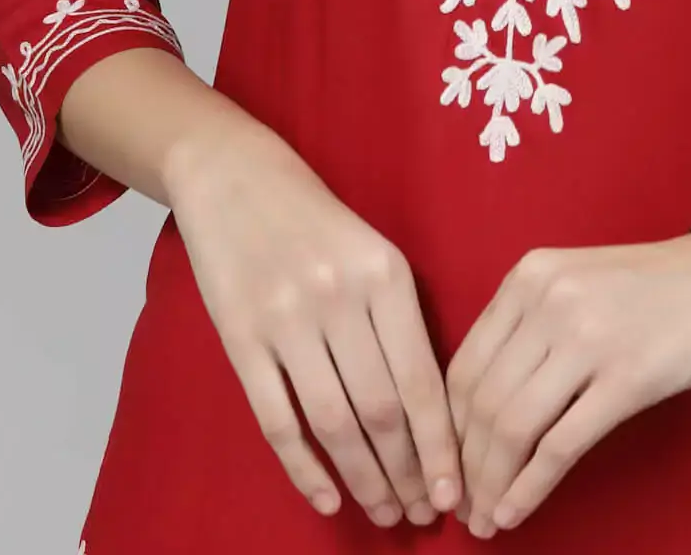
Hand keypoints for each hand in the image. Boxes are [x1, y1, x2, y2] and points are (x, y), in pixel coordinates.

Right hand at [163, 114, 462, 529]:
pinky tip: (327, 497)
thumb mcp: (375, 250)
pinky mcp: (241, 337)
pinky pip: (277, 418)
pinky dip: (304, 467)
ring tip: (387, 513)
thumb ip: (399, 320)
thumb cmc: (317, 218)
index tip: (455, 491)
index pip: (421, 380)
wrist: (235, 175)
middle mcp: (339, 297)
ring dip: (365, 479)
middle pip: (382, 409)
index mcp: (385, 274)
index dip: (439, 446)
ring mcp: (286, 319)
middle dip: (408, 473)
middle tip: (424, 514)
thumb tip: (433, 411)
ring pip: (334, 422)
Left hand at [445, 225, 690, 536]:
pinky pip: (560, 446)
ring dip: (490, 484)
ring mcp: (587, 337)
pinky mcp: (628, 378)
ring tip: (485, 520)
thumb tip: (483, 406)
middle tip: (460, 508)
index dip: (446, 428)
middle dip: (463, 465)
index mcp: (529, 275)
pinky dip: (530, 488)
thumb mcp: (578, 283)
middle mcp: (548, 299)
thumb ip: (531, 326)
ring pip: (512, 427)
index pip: (464, 364)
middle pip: (482, 401)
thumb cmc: (660, 286)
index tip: (445, 469)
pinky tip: (517, 512)